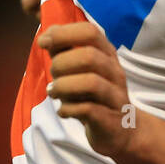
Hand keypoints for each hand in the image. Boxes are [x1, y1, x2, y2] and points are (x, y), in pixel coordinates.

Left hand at [42, 21, 135, 158]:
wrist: (122, 130)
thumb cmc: (94, 96)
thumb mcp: (80, 70)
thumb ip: (64, 52)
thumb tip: (46, 37)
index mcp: (107, 55)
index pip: (90, 32)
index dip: (63, 33)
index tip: (42, 43)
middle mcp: (115, 72)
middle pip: (89, 56)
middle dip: (61, 64)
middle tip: (53, 77)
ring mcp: (115, 96)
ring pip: (91, 82)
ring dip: (63, 86)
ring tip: (54, 93)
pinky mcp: (110, 119)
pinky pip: (88, 109)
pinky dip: (68, 109)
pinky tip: (63, 111)